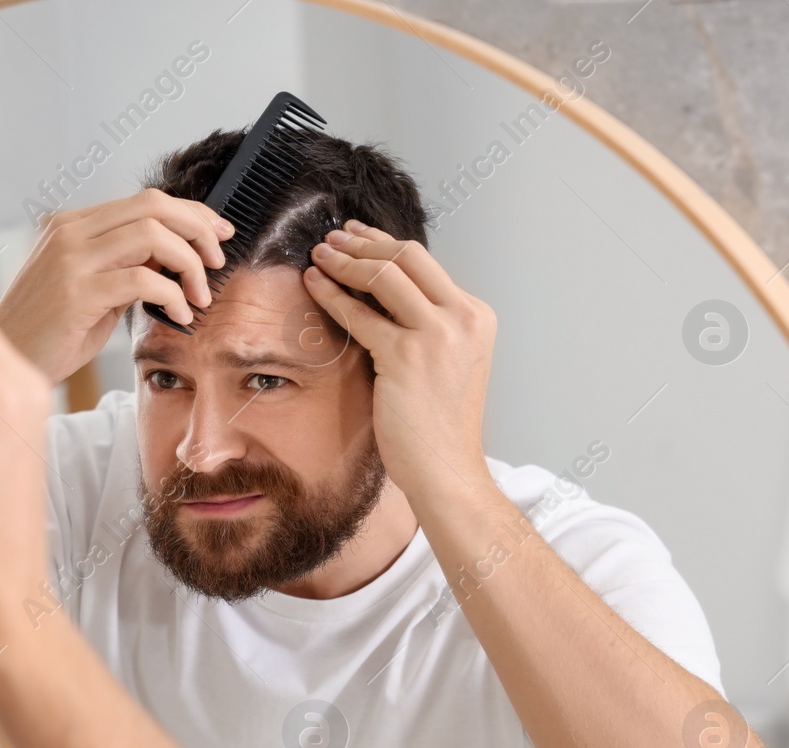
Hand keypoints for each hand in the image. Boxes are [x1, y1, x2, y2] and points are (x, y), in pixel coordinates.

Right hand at [0, 189, 233, 381]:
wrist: (8, 363)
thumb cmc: (49, 333)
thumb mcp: (92, 289)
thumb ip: (126, 266)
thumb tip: (177, 257)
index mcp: (72, 225)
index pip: (145, 201)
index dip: (190, 213)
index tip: (218, 234)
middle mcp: (69, 233)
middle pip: (153, 207)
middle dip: (198, 229)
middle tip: (218, 261)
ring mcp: (71, 261)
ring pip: (152, 236)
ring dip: (190, 264)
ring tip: (200, 295)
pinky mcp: (76, 293)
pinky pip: (143, 281)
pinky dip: (173, 296)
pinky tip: (179, 315)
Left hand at [302, 221, 496, 500]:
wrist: (446, 470)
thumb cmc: (438, 425)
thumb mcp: (446, 361)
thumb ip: (426, 325)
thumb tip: (382, 294)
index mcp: (475, 315)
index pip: (425, 263)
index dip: (384, 244)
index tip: (356, 236)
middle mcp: (462, 318)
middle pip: (407, 256)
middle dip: (364, 243)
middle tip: (332, 238)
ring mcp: (438, 335)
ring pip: (384, 275)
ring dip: (345, 260)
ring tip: (318, 255)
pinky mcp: (407, 357)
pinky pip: (360, 314)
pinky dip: (331, 294)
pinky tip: (313, 285)